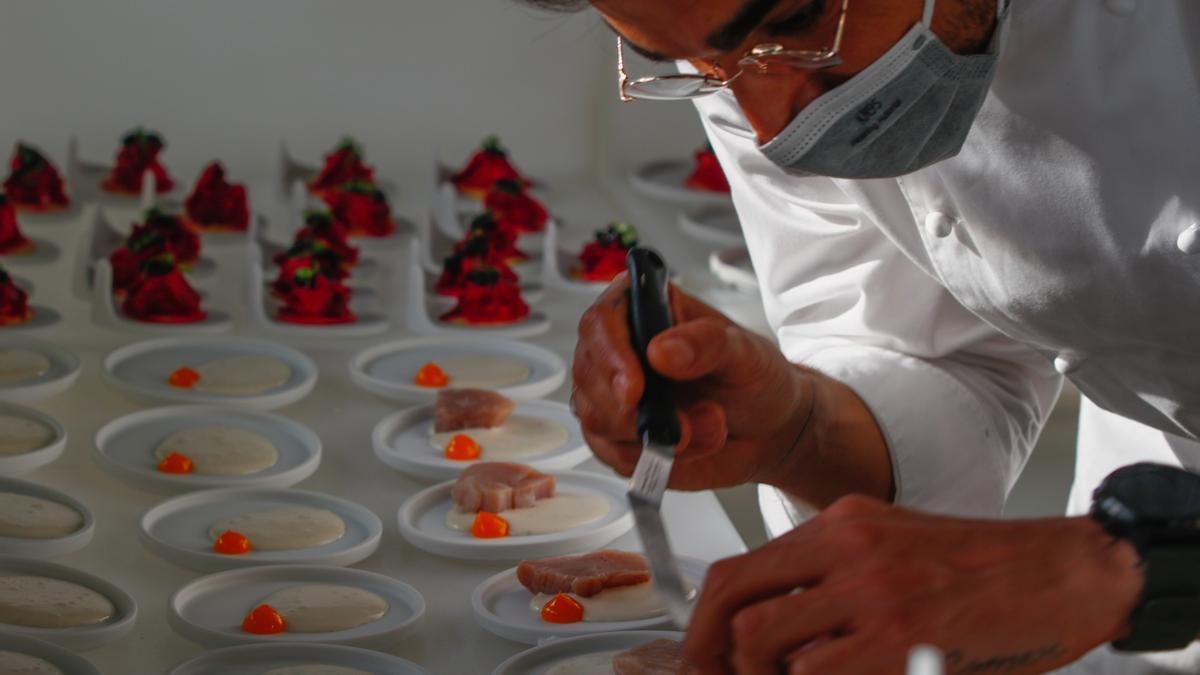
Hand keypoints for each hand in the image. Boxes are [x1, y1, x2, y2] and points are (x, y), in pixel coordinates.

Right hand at [571, 274, 812, 490]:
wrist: (769, 431)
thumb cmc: (754, 379)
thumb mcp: (745, 352)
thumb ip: (707, 345)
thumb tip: (661, 351)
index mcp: (644, 311)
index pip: (601, 320)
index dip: (609, 354)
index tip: (634, 388)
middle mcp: (619, 350)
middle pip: (588, 374)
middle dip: (633, 410)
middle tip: (684, 424)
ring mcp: (613, 396)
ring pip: (597, 419)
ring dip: (654, 435)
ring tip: (708, 426)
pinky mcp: (618, 437)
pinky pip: (614, 454)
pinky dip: (656, 457)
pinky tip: (693, 446)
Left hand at [683, 496, 1143, 673]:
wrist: (1063, 574)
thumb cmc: (982, 570)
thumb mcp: (890, 546)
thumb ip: (827, 576)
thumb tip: (762, 628)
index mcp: (839, 523)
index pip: (736, 571)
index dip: (704, 624)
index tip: (702, 658)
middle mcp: (846, 548)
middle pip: (735, 605)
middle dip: (715, 657)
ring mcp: (872, 593)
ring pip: (764, 644)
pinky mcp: (900, 638)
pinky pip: (816, 674)